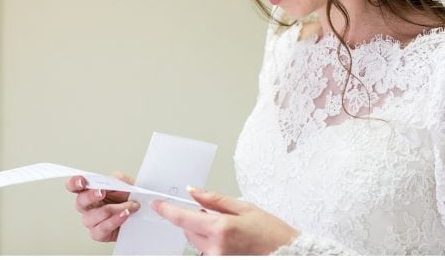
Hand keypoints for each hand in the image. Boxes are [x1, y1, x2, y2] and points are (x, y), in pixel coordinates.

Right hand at [65, 173, 140, 241]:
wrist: (141, 213)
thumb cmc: (128, 198)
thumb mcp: (125, 183)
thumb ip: (116, 179)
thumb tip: (109, 181)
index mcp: (89, 191)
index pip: (74, 186)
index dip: (74, 183)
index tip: (82, 181)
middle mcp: (87, 206)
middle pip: (80, 202)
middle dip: (90, 196)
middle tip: (102, 193)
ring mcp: (91, 221)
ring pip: (91, 217)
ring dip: (112, 210)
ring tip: (127, 206)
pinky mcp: (99, 234)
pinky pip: (102, 229)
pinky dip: (114, 221)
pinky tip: (124, 215)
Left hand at [152, 186, 298, 254]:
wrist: (286, 253)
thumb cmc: (271, 232)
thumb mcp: (244, 207)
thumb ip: (215, 199)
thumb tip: (193, 191)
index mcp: (221, 229)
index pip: (184, 218)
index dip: (167, 210)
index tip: (157, 204)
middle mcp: (216, 247)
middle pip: (188, 230)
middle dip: (194, 218)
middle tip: (214, 214)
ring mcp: (217, 258)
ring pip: (196, 240)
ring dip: (202, 231)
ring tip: (227, 228)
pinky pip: (206, 250)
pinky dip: (210, 241)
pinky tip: (227, 238)